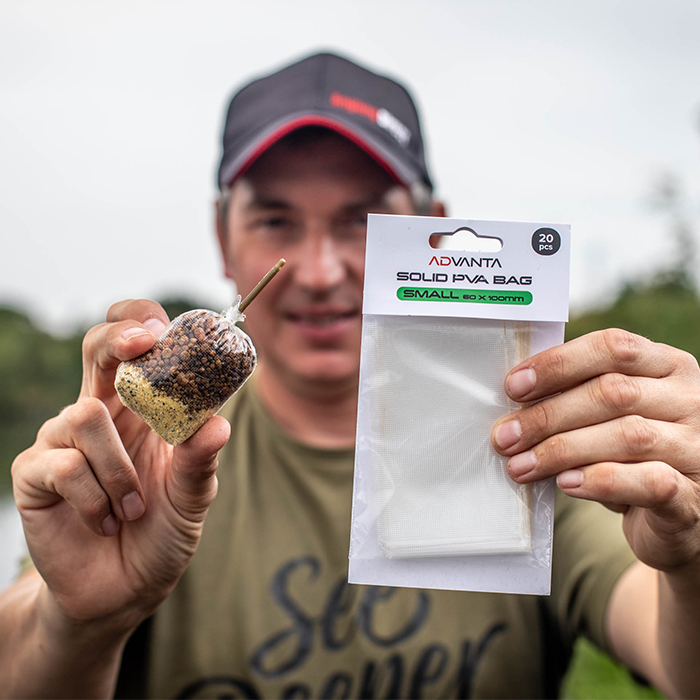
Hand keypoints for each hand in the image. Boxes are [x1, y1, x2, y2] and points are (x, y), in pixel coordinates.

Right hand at [11, 299, 229, 632]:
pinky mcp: (36, 473)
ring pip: (85, 416)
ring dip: (120, 468)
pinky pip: (65, 464)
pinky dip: (95, 497)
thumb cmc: (161, 533)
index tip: (159, 325)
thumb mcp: (192, 496)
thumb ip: (200, 460)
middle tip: (142, 344)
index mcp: (142, 409)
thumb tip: (217, 423)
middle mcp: (102, 414)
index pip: (133, 345)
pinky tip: (105, 521)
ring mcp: (63, 440)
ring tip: (134, 508)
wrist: (123, 591)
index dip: (138, 320)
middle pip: (96, 350)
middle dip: (116, 338)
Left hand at [491, 328, 699, 573]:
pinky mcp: (693, 496)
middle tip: (506, 436)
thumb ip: (577, 397)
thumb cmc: (631, 454)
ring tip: (521, 465)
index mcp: (668, 366)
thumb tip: (516, 398)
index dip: (559, 364)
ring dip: (561, 450)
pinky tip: (567, 483)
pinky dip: (601, 480)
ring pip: (627, 435)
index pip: (614, 348)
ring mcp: (697, 447)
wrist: (677, 515)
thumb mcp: (609, 415)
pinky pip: (649, 481)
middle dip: (548, 414)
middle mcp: (690, 400)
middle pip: (613, 392)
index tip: (514, 387)